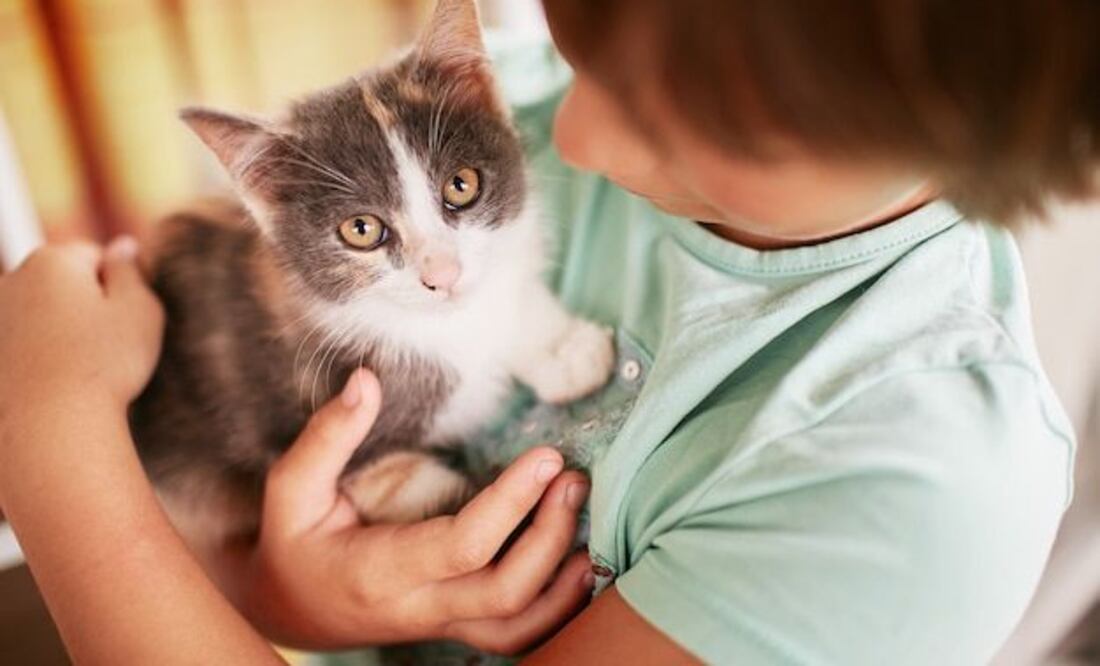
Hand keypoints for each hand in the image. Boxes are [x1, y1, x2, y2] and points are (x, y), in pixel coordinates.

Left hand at [0, 238, 163, 440]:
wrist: (48, 427)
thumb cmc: (103, 366)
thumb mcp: (140, 312)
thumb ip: (132, 272)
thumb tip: (122, 246)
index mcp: (52, 261)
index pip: (93, 255)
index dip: (117, 286)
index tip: (124, 320)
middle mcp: (11, 280)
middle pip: (60, 282)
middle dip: (82, 305)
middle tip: (105, 347)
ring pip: (37, 314)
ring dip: (57, 331)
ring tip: (78, 370)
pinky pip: (18, 343)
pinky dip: (35, 356)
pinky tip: (53, 383)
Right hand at [242, 369, 593, 653]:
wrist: (291, 611)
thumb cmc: (294, 544)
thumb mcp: (291, 489)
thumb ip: (327, 436)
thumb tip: (366, 379)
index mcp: (380, 571)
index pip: (463, 546)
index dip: (511, 502)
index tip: (545, 457)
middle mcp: (419, 606)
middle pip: (506, 591)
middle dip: (551, 536)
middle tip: (572, 478)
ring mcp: (443, 624)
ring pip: (520, 626)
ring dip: (565, 580)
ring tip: (587, 517)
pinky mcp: (458, 627)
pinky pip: (519, 633)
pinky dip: (558, 605)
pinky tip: (580, 561)